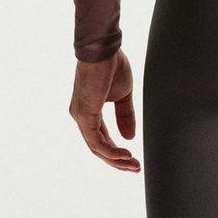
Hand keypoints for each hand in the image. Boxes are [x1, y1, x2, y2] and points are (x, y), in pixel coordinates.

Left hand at [69, 51, 140, 171]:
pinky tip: (126, 155)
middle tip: (136, 168)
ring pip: (97, 148)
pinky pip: (97, 141)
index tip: (134, 159)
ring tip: (134, 165)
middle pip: (98, 148)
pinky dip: (111, 151)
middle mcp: (81, 116)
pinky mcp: (84, 115)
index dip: (117, 152)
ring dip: (116, 160)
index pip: (101, 139)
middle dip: (118, 161)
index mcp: (89, 111)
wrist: (104, 49)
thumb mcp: (123, 95)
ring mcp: (80, 116)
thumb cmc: (112, 65)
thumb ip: (125, 116)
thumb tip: (130, 137)